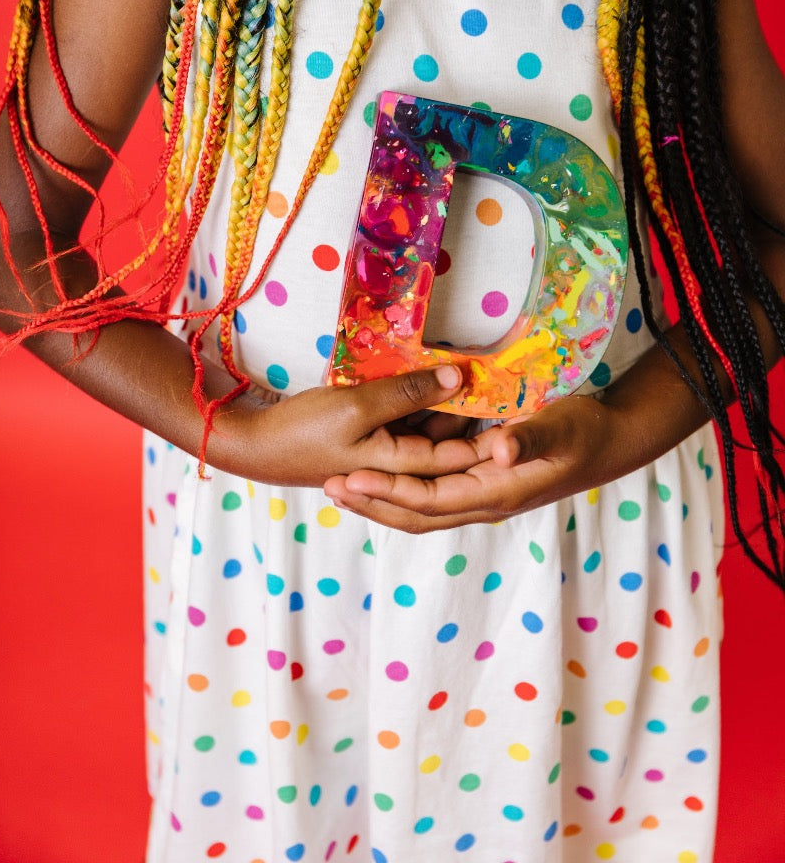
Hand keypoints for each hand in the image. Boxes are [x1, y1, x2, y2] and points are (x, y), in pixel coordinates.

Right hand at [215, 364, 482, 486]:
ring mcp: (383, 456)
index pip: (461, 455)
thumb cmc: (303, 431)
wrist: (252, 446)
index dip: (493, 434)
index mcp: (401, 469)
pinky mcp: (368, 442)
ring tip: (480, 375)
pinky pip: (406, 425)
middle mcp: (398, 468)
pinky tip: (434, 379)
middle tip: (508, 387)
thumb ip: (408, 392)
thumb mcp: (357, 407)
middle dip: (477, 420)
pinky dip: (421, 406)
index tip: (522, 406)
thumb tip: (457, 377)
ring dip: (449, 409)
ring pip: (429, 433)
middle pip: (449, 444)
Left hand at [323, 393, 642, 531]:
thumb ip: (530, 436)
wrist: (611, 441)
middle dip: (373, 504)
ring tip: (344, 484)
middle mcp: (483, 499)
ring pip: (421, 506)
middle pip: (415, 513)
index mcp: (495, 492)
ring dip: (383, 498)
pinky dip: (403, 486)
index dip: (388, 493)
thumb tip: (499, 449)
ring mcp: (483, 492)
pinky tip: (384, 471)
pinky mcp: (484, 479)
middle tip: (330, 487)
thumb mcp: (561, 428)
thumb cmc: (585, 432)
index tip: (351, 480)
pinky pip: (435, 491)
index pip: (428, 501)